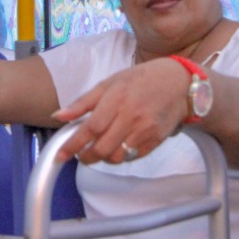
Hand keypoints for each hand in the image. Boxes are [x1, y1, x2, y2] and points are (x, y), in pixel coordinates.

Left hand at [50, 59, 188, 164]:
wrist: (179, 84)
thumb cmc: (141, 80)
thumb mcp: (110, 83)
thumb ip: (83, 102)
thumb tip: (59, 116)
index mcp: (116, 99)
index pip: (90, 128)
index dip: (73, 145)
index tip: (61, 155)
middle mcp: (131, 117)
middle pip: (102, 148)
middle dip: (86, 157)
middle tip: (81, 155)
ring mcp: (145, 131)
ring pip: (117, 157)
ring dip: (103, 158)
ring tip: (100, 150)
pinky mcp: (156, 140)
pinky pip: (133, 157)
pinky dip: (121, 157)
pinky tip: (118, 148)